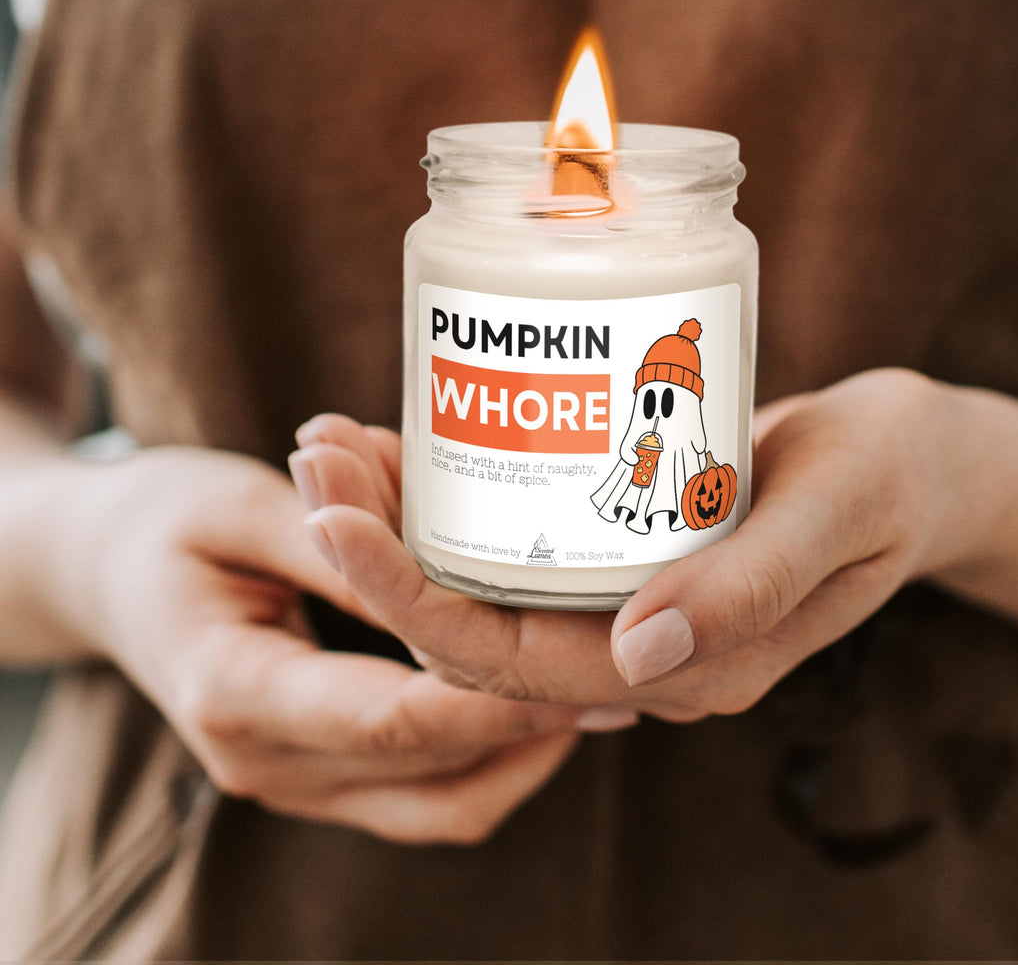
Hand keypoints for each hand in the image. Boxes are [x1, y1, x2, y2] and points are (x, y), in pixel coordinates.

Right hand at [47, 446, 622, 843]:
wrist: (103, 571)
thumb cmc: (164, 522)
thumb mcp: (241, 507)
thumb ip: (335, 545)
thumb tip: (437, 570)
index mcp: (237, 692)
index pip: (396, 719)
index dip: (498, 698)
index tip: (584, 667)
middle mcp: (264, 761)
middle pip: (432, 772)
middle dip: (533, 728)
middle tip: (619, 678)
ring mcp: (289, 780)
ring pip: (437, 806)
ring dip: (521, 757)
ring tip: (597, 695)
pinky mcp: (314, 771)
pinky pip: (419, 796)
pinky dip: (485, 761)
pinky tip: (536, 706)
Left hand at [298, 369, 970, 720]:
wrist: (917, 458)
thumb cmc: (890, 475)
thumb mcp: (839, 512)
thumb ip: (752, 584)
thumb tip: (640, 657)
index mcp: (692, 668)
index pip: (519, 664)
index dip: (413, 601)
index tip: (334, 517)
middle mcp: (644, 653)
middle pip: (477, 628)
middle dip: (379, 554)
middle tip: (315, 455)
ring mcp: (631, 607)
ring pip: (486, 589)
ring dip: (401, 524)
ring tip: (333, 442)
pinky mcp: (626, 556)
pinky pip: (519, 547)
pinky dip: (455, 501)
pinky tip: (409, 442)